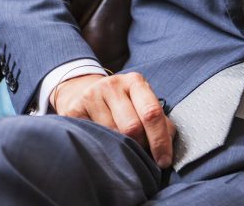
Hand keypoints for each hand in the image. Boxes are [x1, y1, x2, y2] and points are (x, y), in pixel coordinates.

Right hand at [52, 72, 175, 168]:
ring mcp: (92, 96)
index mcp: (135, 82)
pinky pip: (93, 138)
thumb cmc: (120, 104)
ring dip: (121, 149)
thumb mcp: (140, 103)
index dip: (160, 140)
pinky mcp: (74, 110)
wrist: (83, 92)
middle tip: (140, 155)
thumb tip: (169, 142)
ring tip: (121, 149)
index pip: (152, 112)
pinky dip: (101, 148)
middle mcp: (113, 85)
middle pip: (132, 127)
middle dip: (140, 146)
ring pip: (112, 135)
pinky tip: (103, 146)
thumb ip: (158, 120)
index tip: (164, 161)